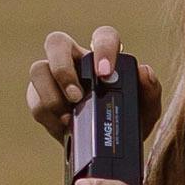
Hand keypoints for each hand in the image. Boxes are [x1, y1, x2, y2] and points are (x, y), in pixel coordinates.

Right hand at [24, 21, 168, 146]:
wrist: (109, 148)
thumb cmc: (128, 120)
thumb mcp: (146, 111)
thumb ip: (150, 91)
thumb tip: (144, 71)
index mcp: (103, 57)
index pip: (103, 36)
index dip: (102, 48)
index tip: (105, 73)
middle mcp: (75, 60)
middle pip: (56, 42)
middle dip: (63, 68)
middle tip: (77, 96)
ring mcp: (53, 78)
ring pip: (38, 69)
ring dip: (50, 94)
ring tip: (68, 118)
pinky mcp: (39, 99)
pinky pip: (34, 100)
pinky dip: (47, 115)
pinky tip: (63, 127)